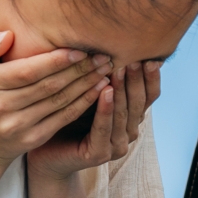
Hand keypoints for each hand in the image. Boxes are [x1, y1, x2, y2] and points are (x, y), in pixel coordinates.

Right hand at [0, 31, 107, 168]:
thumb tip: (9, 35)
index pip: (28, 70)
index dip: (57, 60)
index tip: (81, 50)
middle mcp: (0, 106)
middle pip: (48, 85)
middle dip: (79, 70)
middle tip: (103, 56)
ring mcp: (17, 125)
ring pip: (60, 101)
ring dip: (87, 84)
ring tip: (105, 70)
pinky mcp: (33, 139)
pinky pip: (64, 118)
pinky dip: (84, 103)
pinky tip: (100, 90)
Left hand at [27, 60, 162, 180]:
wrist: (46, 155)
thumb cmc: (67, 118)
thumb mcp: (90, 95)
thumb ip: (104, 78)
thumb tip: (111, 43)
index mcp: (130, 118)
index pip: (149, 96)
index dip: (152, 78)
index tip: (151, 57)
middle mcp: (128, 132)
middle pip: (139, 103)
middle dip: (137, 79)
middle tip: (136, 58)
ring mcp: (115, 145)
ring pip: (123, 114)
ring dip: (122, 90)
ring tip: (120, 69)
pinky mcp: (99, 154)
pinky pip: (104, 127)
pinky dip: (105, 109)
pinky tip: (105, 91)